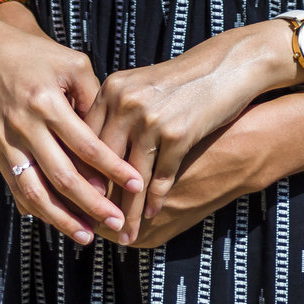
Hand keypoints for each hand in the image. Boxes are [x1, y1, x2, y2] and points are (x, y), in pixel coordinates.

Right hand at [0, 8, 143, 243]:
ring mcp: (5, 143)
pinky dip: (36, 208)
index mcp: (46, 102)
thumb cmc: (36, 54)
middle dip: (93, 204)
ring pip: (34, 192)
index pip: (86, 146)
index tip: (137, 185)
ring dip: (62, 219)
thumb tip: (110, 138)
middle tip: (118, 223)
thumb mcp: (72, 64)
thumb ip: (93, 100)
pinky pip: (16, 188)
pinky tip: (56, 221)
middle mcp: (24, 127)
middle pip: (62, 177)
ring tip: (87, 236)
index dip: (113, 169)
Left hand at [85, 21, 295, 240]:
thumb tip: (91, 155)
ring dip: (129, 211)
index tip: (78, 202)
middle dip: (100, 200)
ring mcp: (151, 118)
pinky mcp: (178, 133)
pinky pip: (161, 176)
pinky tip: (151, 216)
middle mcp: (126, 102)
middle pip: (105, 162)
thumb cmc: (180, 81)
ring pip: (132, 176)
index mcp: (112, 90)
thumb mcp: (140, 86)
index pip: (85, 140)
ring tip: (125, 236)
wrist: (225, 67)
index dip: (81, 175)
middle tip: (97, 228)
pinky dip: (156, 199)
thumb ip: (115, 112)